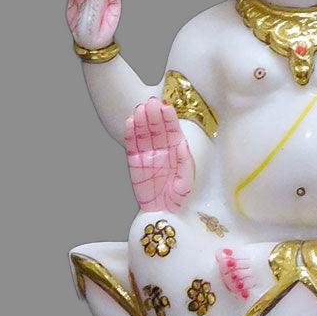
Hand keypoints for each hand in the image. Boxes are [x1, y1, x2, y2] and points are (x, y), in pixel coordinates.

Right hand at [124, 98, 194, 213]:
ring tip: (140, 108)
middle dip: (154, 115)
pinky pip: (132, 145)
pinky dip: (130, 133)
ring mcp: (147, 155)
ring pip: (144, 134)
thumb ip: (185, 163)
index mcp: (177, 152)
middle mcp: (162, 150)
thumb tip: (182, 144)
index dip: (169, 119)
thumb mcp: (186, 183)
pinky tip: (130, 121)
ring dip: (142, 120)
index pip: (173, 131)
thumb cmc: (177, 199)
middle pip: (157, 128)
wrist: (161, 213)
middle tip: (151, 102)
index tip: (166, 106)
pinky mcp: (134, 163)